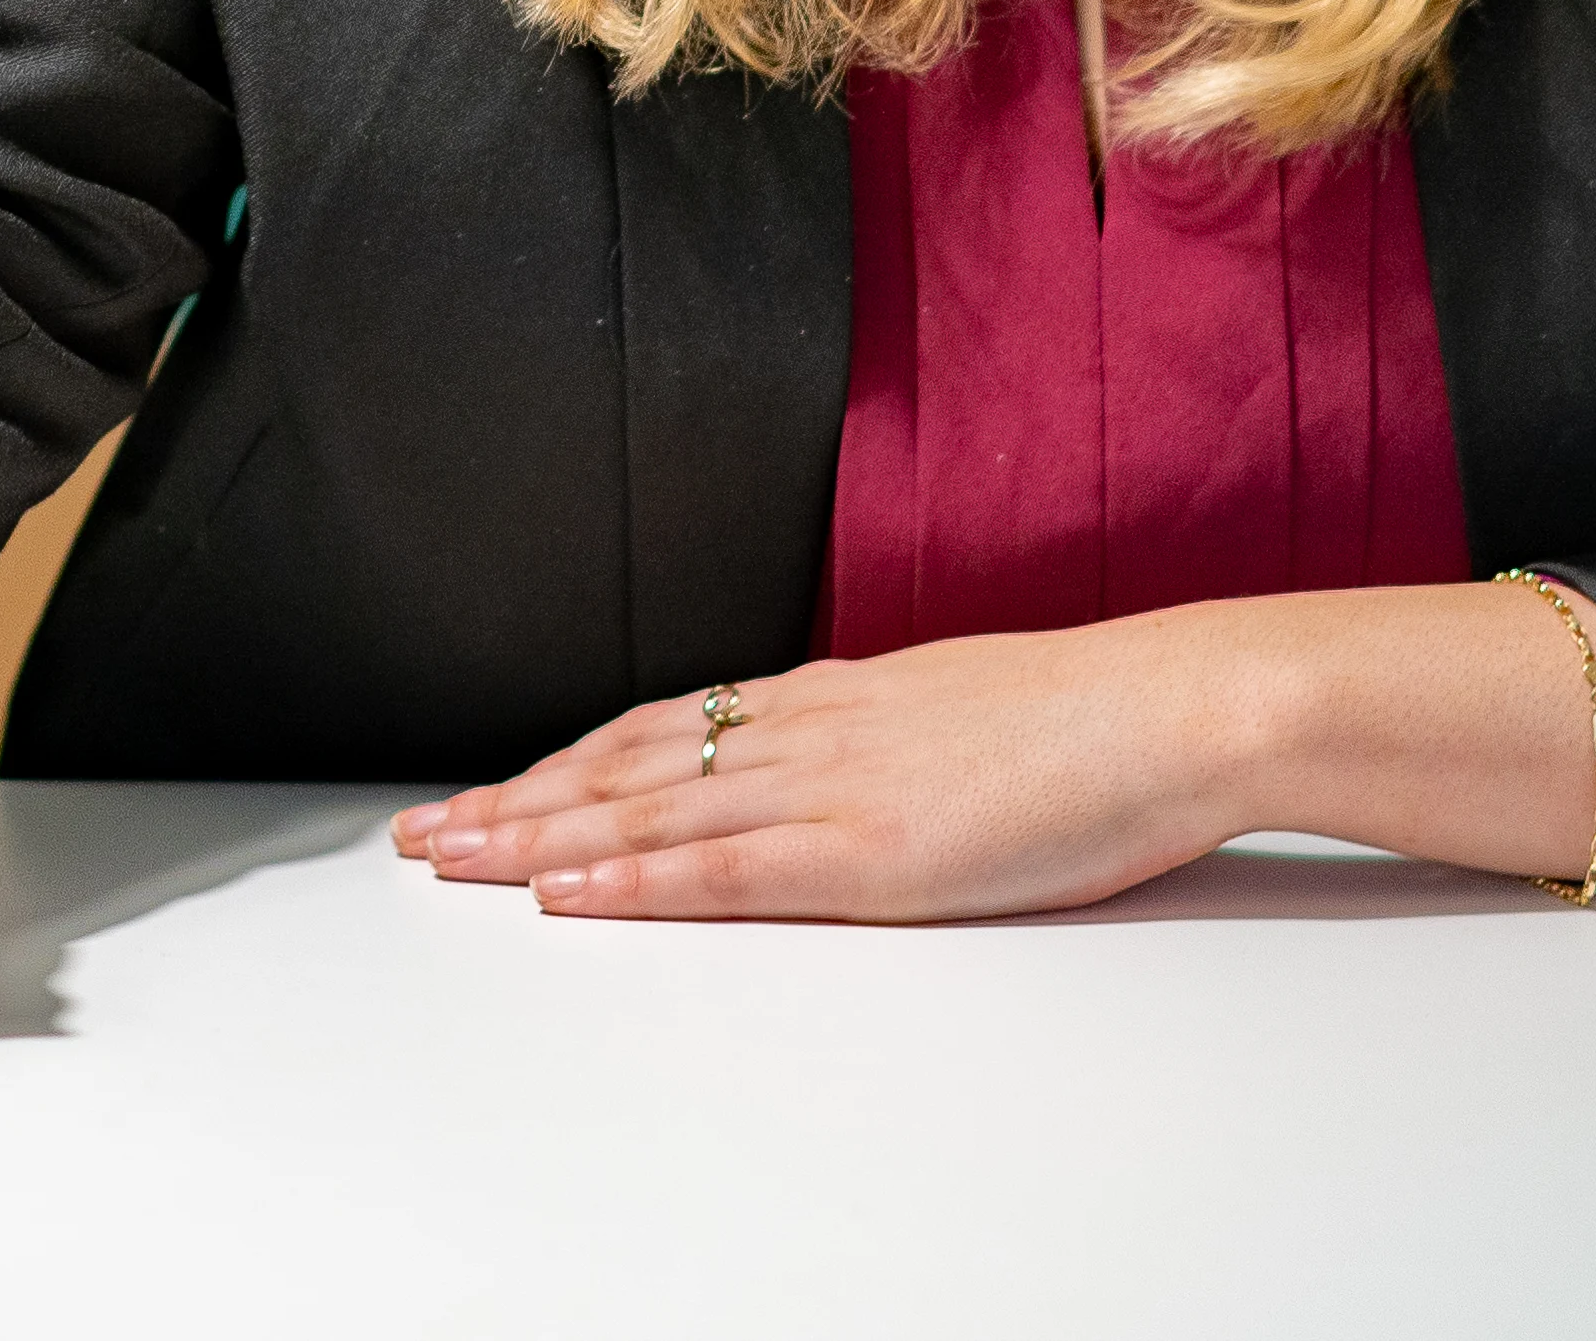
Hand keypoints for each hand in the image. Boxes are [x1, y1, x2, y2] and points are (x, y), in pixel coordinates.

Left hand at [397, 621, 1253, 921]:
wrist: (1172, 706)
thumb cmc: (1088, 717)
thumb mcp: (953, 710)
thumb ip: (877, 737)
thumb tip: (836, 759)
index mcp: (827, 700)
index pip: (660, 730)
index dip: (565, 762)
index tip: (495, 787)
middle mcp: (803, 732)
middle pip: (623, 768)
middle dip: (513, 801)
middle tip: (423, 833)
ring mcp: (829, 788)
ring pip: (646, 815)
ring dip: (537, 839)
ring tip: (453, 859)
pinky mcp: (867, 850)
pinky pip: (724, 871)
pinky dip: (634, 883)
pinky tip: (570, 896)